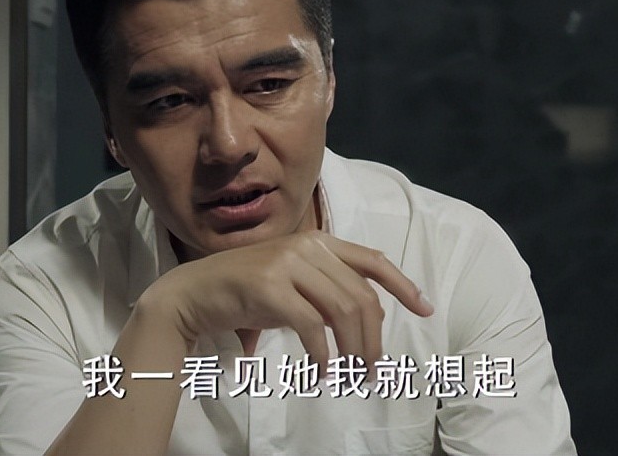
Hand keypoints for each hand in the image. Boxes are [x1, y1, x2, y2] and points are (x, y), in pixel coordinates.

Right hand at [136, 230, 433, 367]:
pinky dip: (323, 355)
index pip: (372, 260)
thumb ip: (328, 291)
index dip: (403, 285)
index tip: (426, 309)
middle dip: (373, 338)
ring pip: (343, 311)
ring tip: (351, 376)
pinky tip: (322, 372)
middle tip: (372, 371)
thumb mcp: (293, 282)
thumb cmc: (244, 293)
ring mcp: (287, 264)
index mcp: (317, 241)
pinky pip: (312, 327)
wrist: (192, 294)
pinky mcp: (269, 288)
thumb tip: (370, 320)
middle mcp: (306, 246)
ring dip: (354, 351)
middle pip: (361, 295)